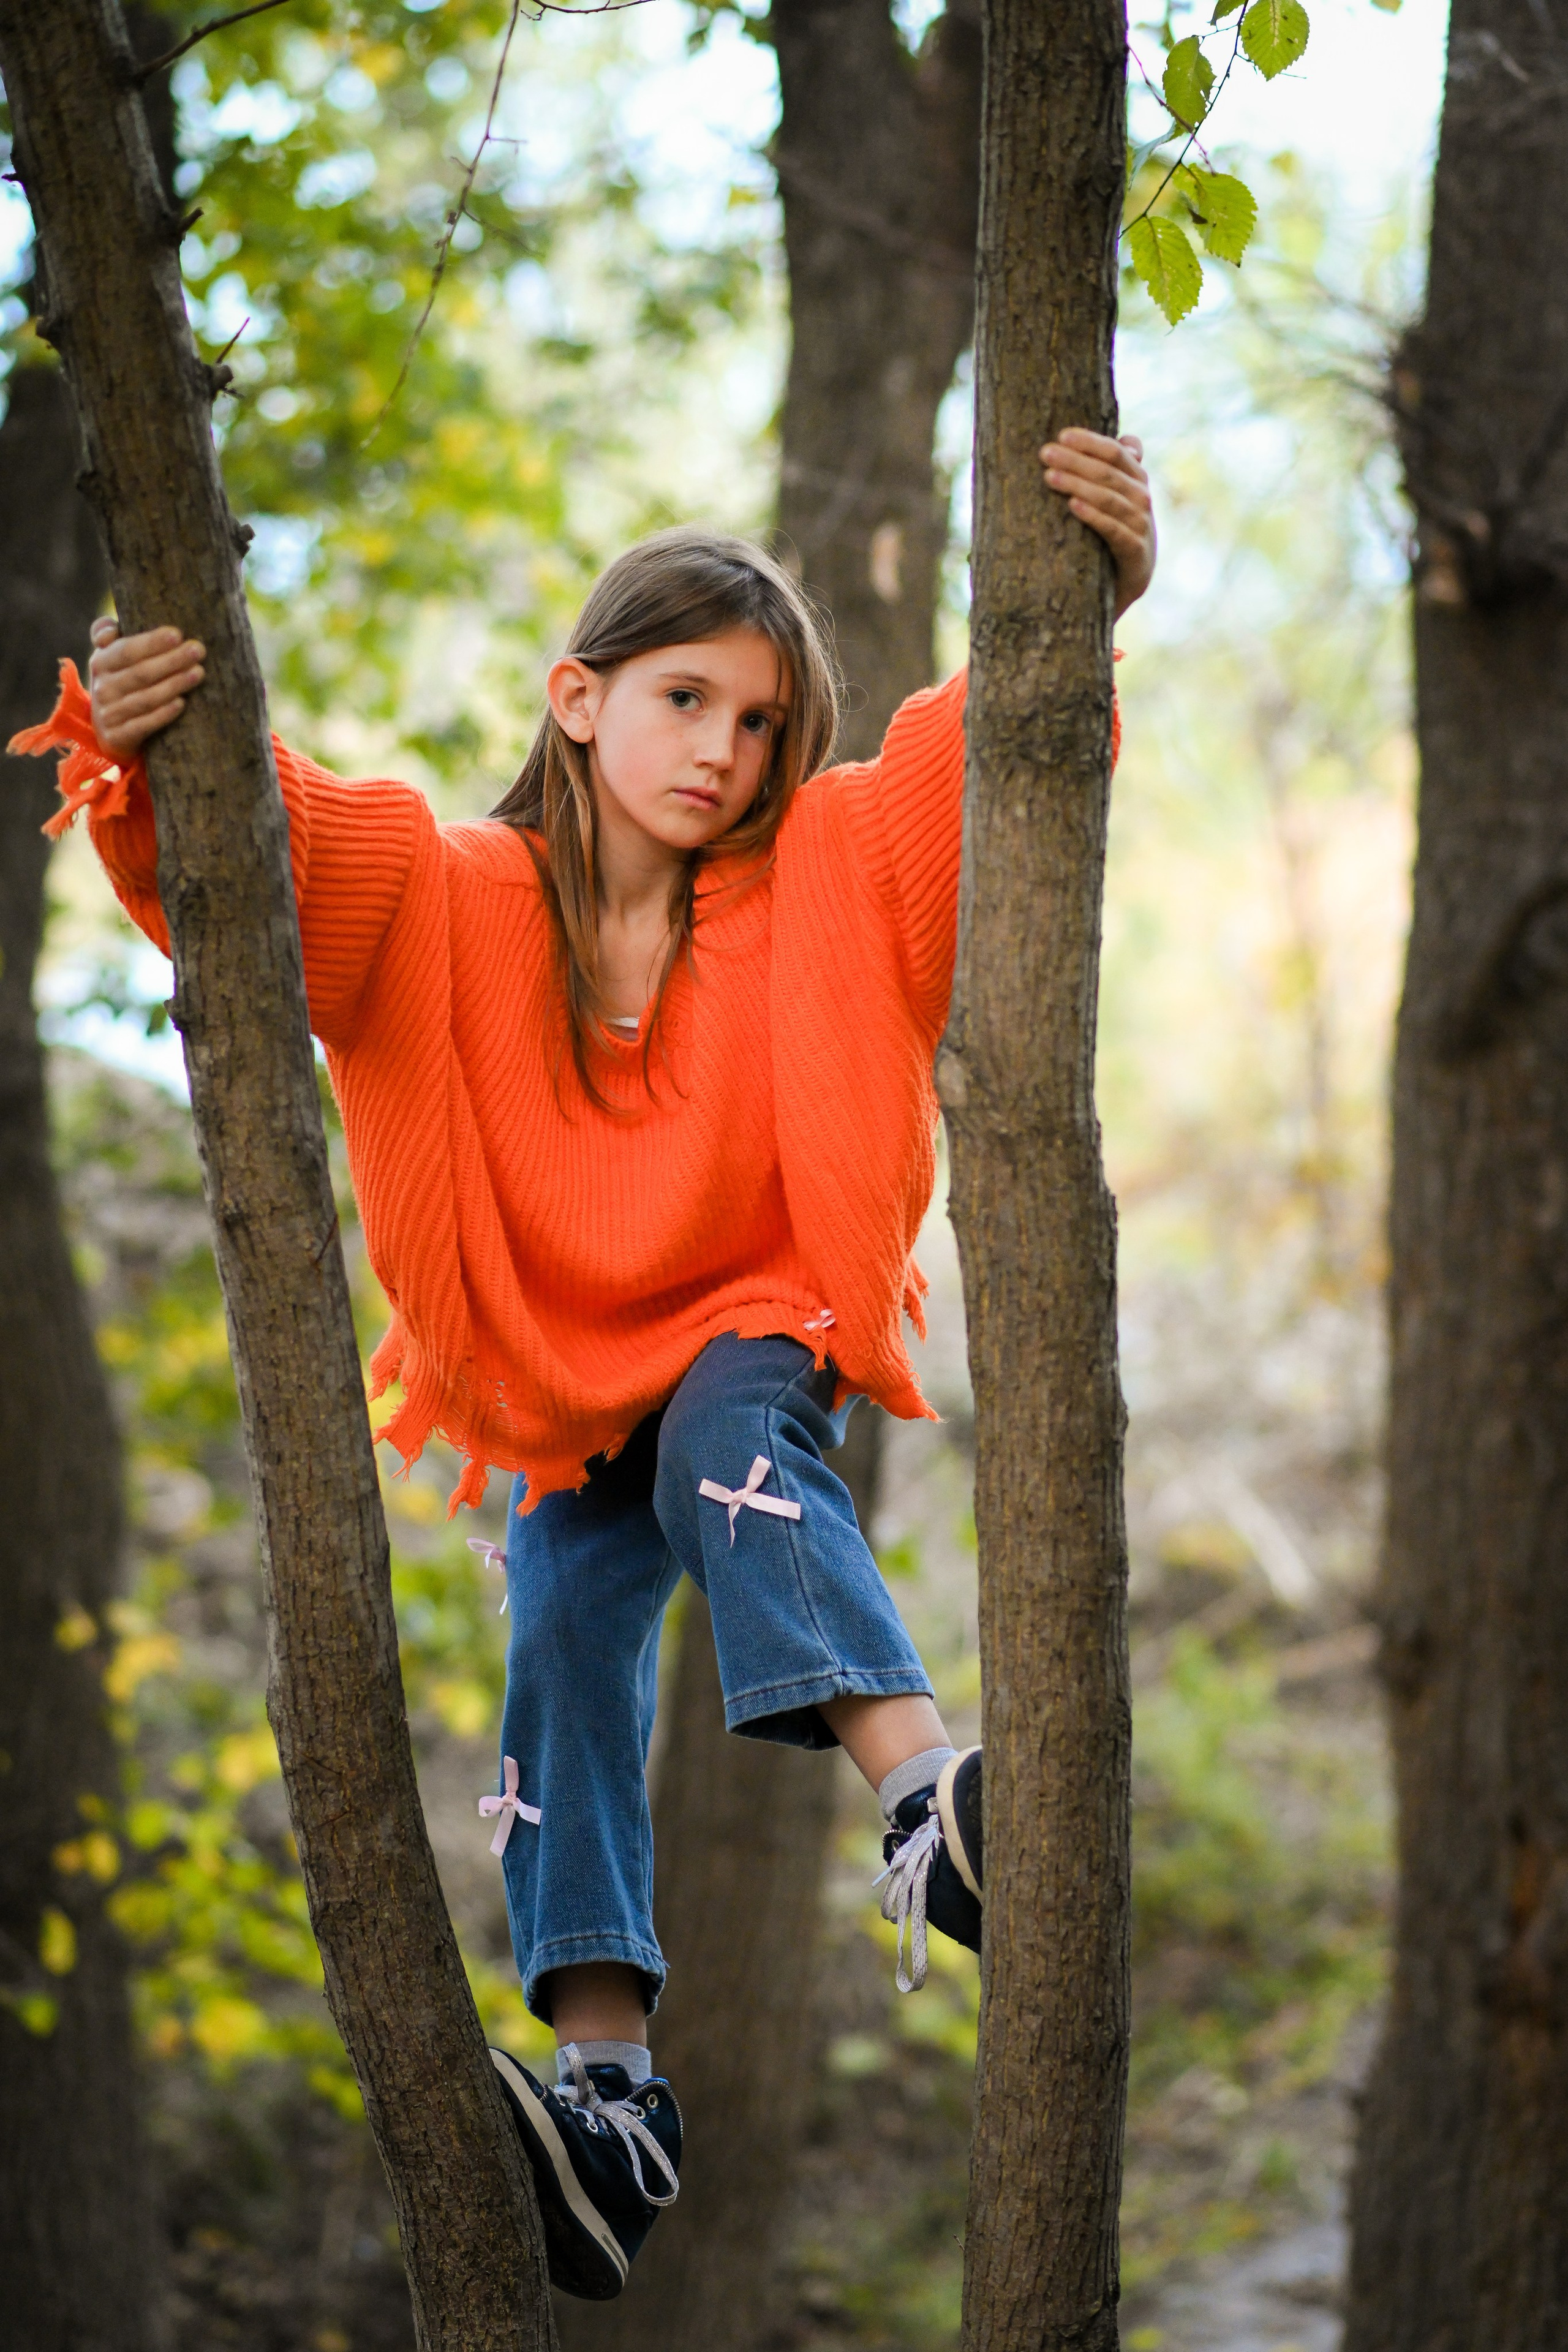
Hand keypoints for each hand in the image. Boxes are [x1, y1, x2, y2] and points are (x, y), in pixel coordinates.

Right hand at [88, 616, 205, 758]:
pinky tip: (181, 703)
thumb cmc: (122, 684)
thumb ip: (108, 634)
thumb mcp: (111, 659)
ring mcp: (108, 715)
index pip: (126, 650)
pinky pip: (143, 725)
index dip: (151, 642)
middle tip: (199, 650)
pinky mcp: (117, 738)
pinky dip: (163, 714)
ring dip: (174, 685)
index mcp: (100, 663)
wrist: (112, 732)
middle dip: (172, 660)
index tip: (178, 634)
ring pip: (145, 699)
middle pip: (140, 673)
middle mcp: (101, 688)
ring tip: (198, 673)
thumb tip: (109, 630)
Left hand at [1039, 429, 1156, 617]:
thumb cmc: (1111, 536)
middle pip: (1109, 473)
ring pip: (1110, 498)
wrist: (1125, 586)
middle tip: (1045, 453)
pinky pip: (1114, 530)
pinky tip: (1073, 506)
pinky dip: (1093, 516)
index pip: (1116, 453)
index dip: (1090, 442)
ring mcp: (1142, 527)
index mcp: (1136, 481)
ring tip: (1049, 477)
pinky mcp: (1136, 554)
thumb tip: (1125, 437)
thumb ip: (1112, 471)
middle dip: (1076, 460)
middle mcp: (1142, 500)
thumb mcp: (1112, 501)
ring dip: (1078, 484)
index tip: (1061, 435)